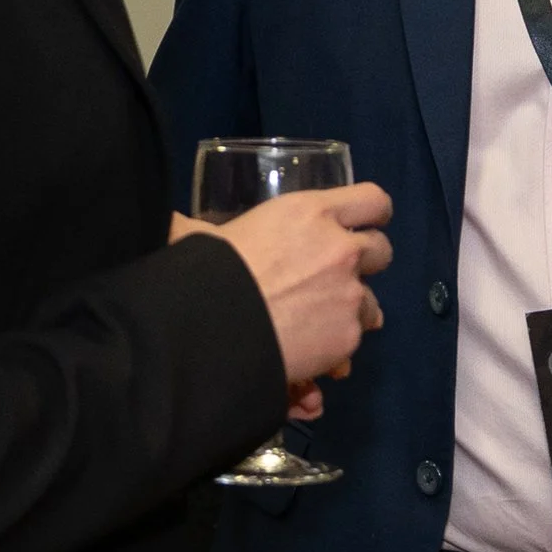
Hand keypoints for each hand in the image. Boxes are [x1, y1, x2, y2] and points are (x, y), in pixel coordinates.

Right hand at [182, 184, 392, 391]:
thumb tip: (170, 222)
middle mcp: (341, 248)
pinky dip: (338, 347)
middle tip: (339, 277)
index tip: (362, 225)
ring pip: (372, 301)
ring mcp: (349, 294)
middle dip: (365, 264)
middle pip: (381, 250)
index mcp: (312, 212)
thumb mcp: (208, 238)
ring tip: (322, 322)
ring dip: (353, 309)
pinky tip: (313, 352)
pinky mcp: (348, 336)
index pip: (372, 199)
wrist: (208, 334)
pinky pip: (353, 339)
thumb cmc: (204, 275)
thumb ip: (204, 228)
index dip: (371, 214)